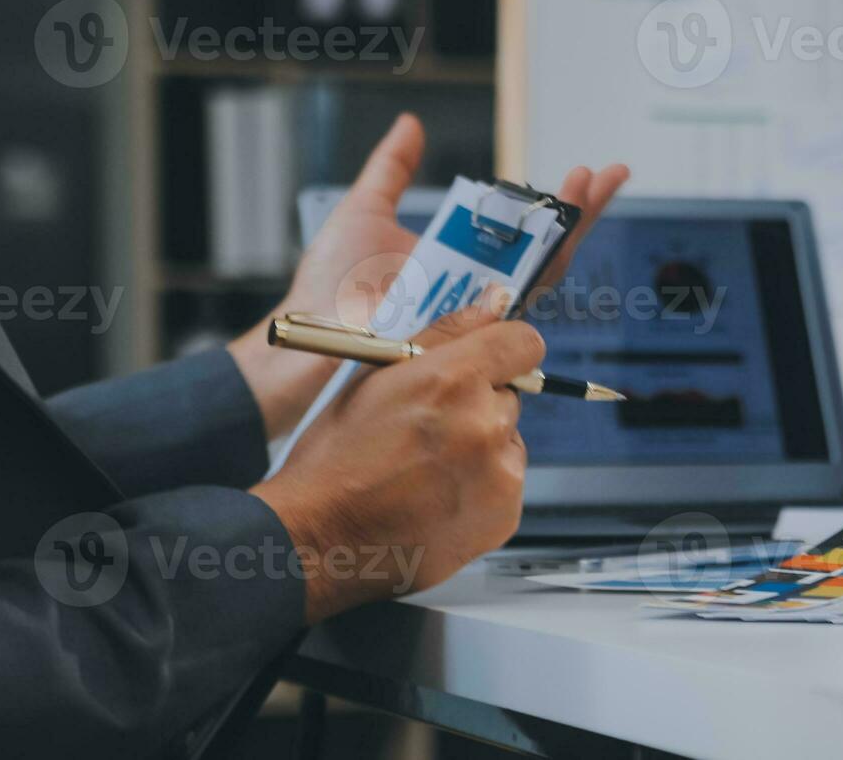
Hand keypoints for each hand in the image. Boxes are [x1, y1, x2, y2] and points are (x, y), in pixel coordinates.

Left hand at [228, 114, 630, 436]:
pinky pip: (523, 296)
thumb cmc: (328, 289)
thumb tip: (412, 126)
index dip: (555, 201)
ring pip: (546, 268)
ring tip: (590, 184)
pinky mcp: (475, 324)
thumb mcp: (363, 209)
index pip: (521, 228)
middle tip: (607, 174)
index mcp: (458, 256)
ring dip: (574, 225)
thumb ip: (392, 169)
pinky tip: (561, 229)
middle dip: (582, 209)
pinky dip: (546, 262)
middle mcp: (477, 282)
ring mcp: (479, 305)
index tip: (583, 171)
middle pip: (546, 245)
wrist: (311, 335)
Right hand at [250, 303, 544, 621]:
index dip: (504, 349)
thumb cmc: (336, 457)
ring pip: (506, 440)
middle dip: (478, 402)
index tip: (489, 360)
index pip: (523, 342)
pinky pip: (505, 483)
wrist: (319, 540)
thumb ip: (445, 333)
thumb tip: (496, 302)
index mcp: (452, 380)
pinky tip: (434, 497)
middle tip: (427, 426)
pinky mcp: (505, 515)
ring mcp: (499, 474)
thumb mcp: (376, 376)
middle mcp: (484, 424)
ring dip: (480, 446)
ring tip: (423, 469)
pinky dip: (480, 487)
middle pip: (509, 394)